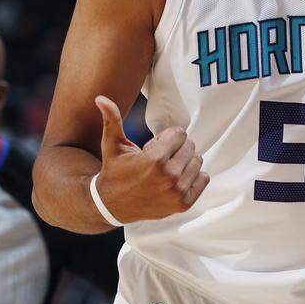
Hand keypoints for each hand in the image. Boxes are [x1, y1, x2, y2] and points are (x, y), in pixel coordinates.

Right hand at [94, 95, 209, 223]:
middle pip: (190, 146)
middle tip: (159, 158)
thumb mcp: (112, 145)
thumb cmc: (114, 171)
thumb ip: (112, 120)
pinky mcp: (183, 204)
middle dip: (176, 148)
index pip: (180, 134)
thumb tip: (101, 98)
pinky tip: (176, 178)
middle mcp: (169, 176)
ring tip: (167, 168)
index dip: (166, 138)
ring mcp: (178, 192)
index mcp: (155, 160)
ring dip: (185, 161)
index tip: (153, 147)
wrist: (111, 205)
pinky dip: (194, 176)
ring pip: (198, 162)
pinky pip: (203, 179)